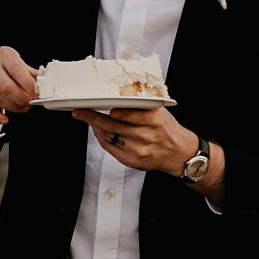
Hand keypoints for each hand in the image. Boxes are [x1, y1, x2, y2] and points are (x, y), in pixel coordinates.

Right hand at [0, 46, 38, 139]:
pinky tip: (5, 119)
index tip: (37, 95)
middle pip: (6, 87)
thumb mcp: (20, 71)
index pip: (17, 69)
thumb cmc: (7, 75)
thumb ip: (33, 77)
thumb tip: (47, 85)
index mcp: (5, 54)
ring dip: (12, 107)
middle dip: (21, 99)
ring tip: (21, 108)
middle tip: (30, 104)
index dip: (28, 86)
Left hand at [72, 106, 195, 173]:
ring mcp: (139, 150)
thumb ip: (140, 105)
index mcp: (155, 120)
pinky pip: (111, 148)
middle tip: (79, 111)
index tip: (97, 103)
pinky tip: (98, 131)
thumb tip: (114, 97)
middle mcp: (147, 136)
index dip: (112, 110)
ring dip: (96, 127)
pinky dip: (102, 138)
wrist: (178, 152)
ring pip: (110, 136)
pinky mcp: (133, 161)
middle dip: (93, 117)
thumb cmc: (166, 128)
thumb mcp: (158, 112)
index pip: (129, 114)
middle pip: (114, 126)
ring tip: (87, 118)